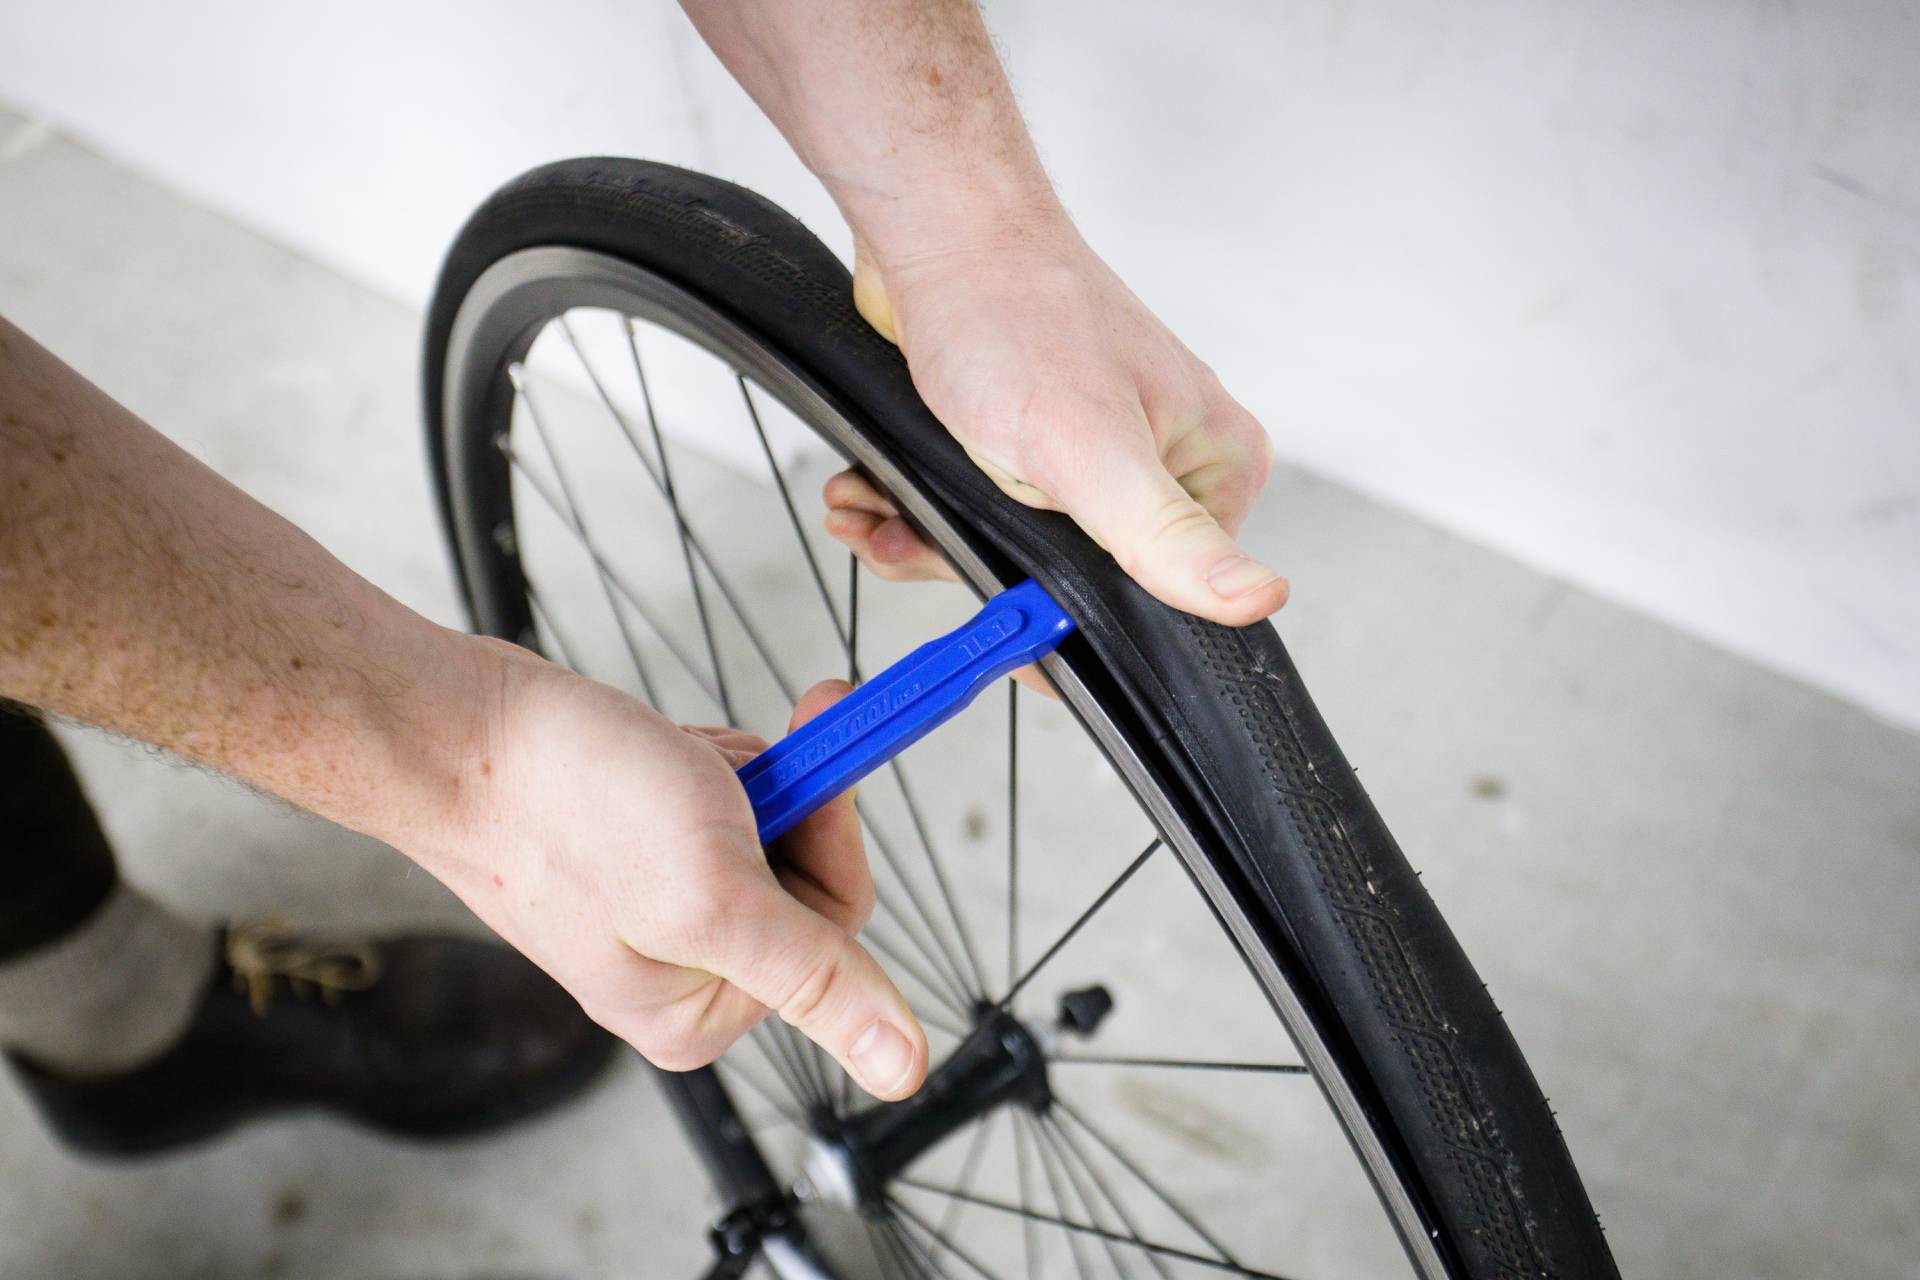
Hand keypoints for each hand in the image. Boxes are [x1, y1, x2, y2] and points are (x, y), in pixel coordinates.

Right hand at [431, 641, 927, 1099]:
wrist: (455, 731)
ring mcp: (658, 907)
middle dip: (775, 798)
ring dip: (737, 773)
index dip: (828, 832)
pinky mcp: (638, 848)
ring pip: (765, 824)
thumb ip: (818, 979)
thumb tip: (904, 1071)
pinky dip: (702, 760)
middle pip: (802, 871)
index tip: (808, 769)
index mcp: (699, 1013)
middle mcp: (682, 972)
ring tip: (668, 766)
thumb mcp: (716, 897)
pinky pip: (719, 797)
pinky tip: (654, 755)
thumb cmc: (567, 806)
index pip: (836, 925)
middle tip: (717, 767)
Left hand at [824, 211, 1285, 625]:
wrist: (936, 232)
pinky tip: (874, 496)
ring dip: (930, 542)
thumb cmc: (1013, 311)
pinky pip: (981, 512)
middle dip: (979, 574)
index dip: (1074, 624)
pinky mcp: (1035, 442)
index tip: (1006, 624)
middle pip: (1078, 583)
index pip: (1162, 602)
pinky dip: (919, 512)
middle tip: (911, 544)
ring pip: (1017, 551)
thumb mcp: (1091, 448)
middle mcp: (1165, 463)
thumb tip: (1256, 596)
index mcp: (1212, 468)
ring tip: (873, 513)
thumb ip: (1165, 535)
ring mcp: (1098, 452)